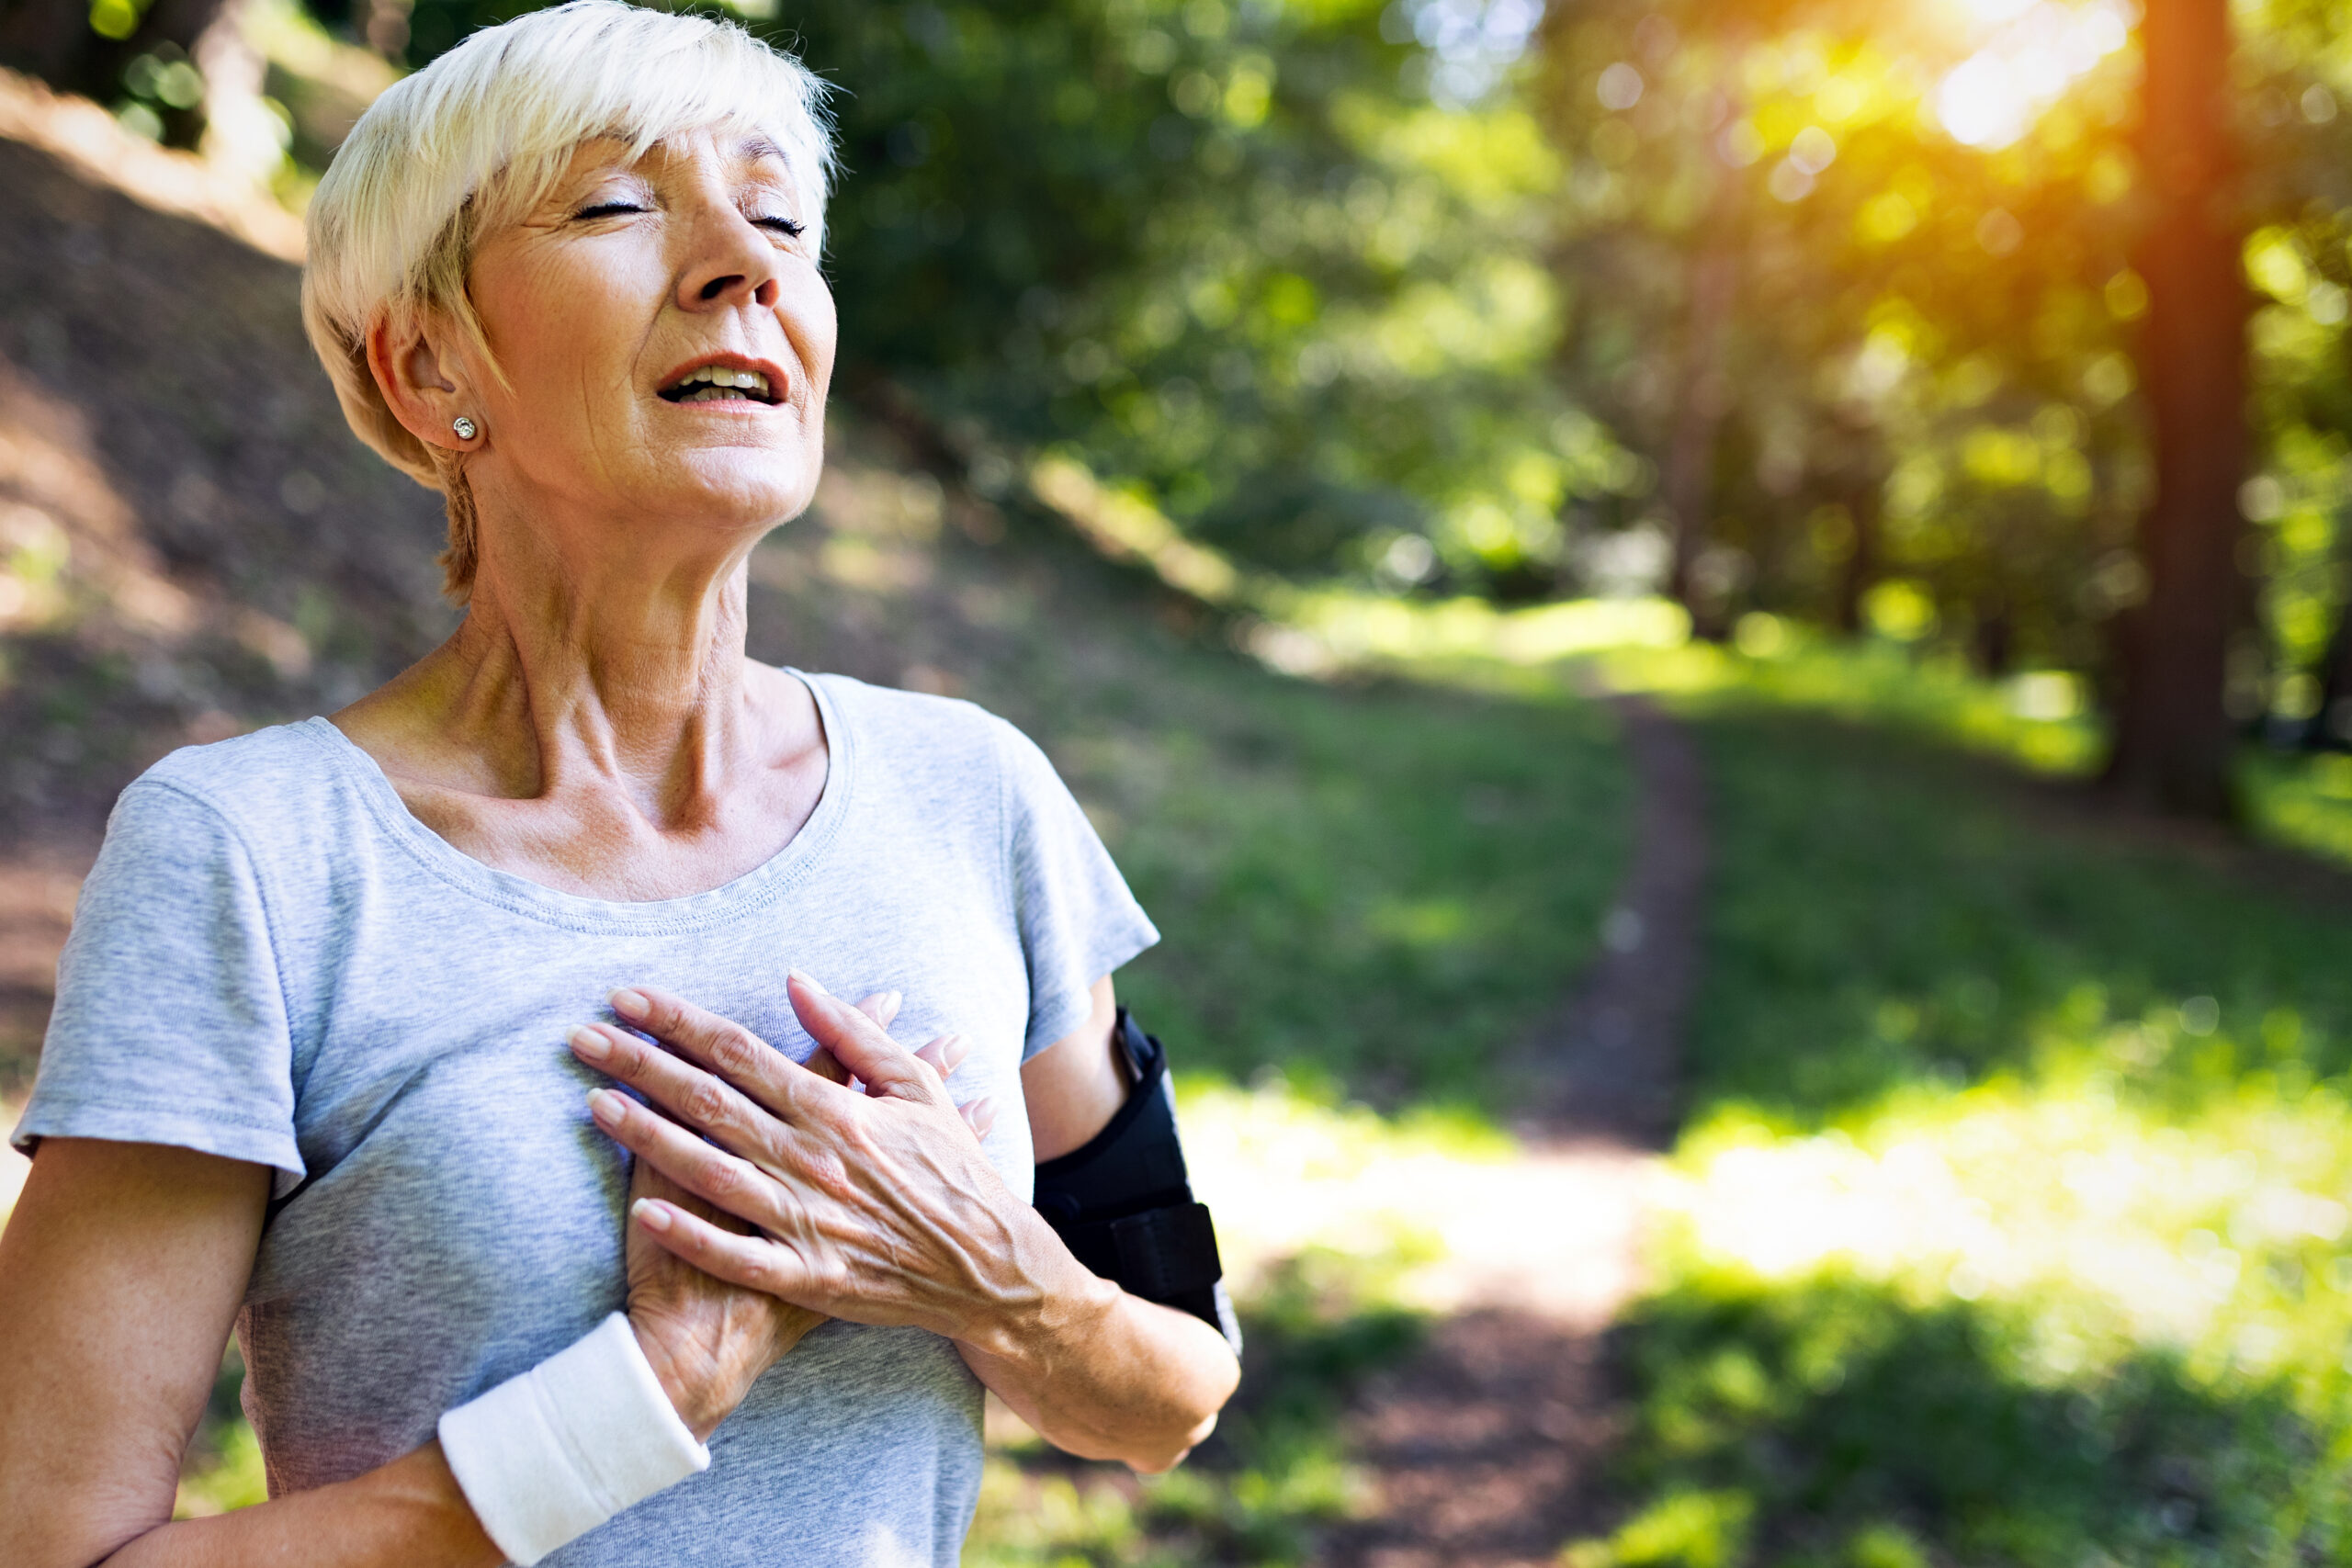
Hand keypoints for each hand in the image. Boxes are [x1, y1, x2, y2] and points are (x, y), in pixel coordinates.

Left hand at [574, 974, 1077, 1358]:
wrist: (991, 1269)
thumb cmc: (953, 1172)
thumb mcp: (916, 1089)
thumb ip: (854, 1034)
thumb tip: (797, 982)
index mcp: (839, 1111)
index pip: (743, 1053)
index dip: (681, 1024)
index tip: (630, 1000)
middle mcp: (816, 1161)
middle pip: (712, 1102)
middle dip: (643, 1065)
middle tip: (585, 1036)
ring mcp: (810, 1220)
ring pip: (713, 1171)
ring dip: (648, 1136)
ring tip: (595, 1102)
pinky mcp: (809, 1277)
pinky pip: (739, 1254)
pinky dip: (692, 1234)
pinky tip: (643, 1211)